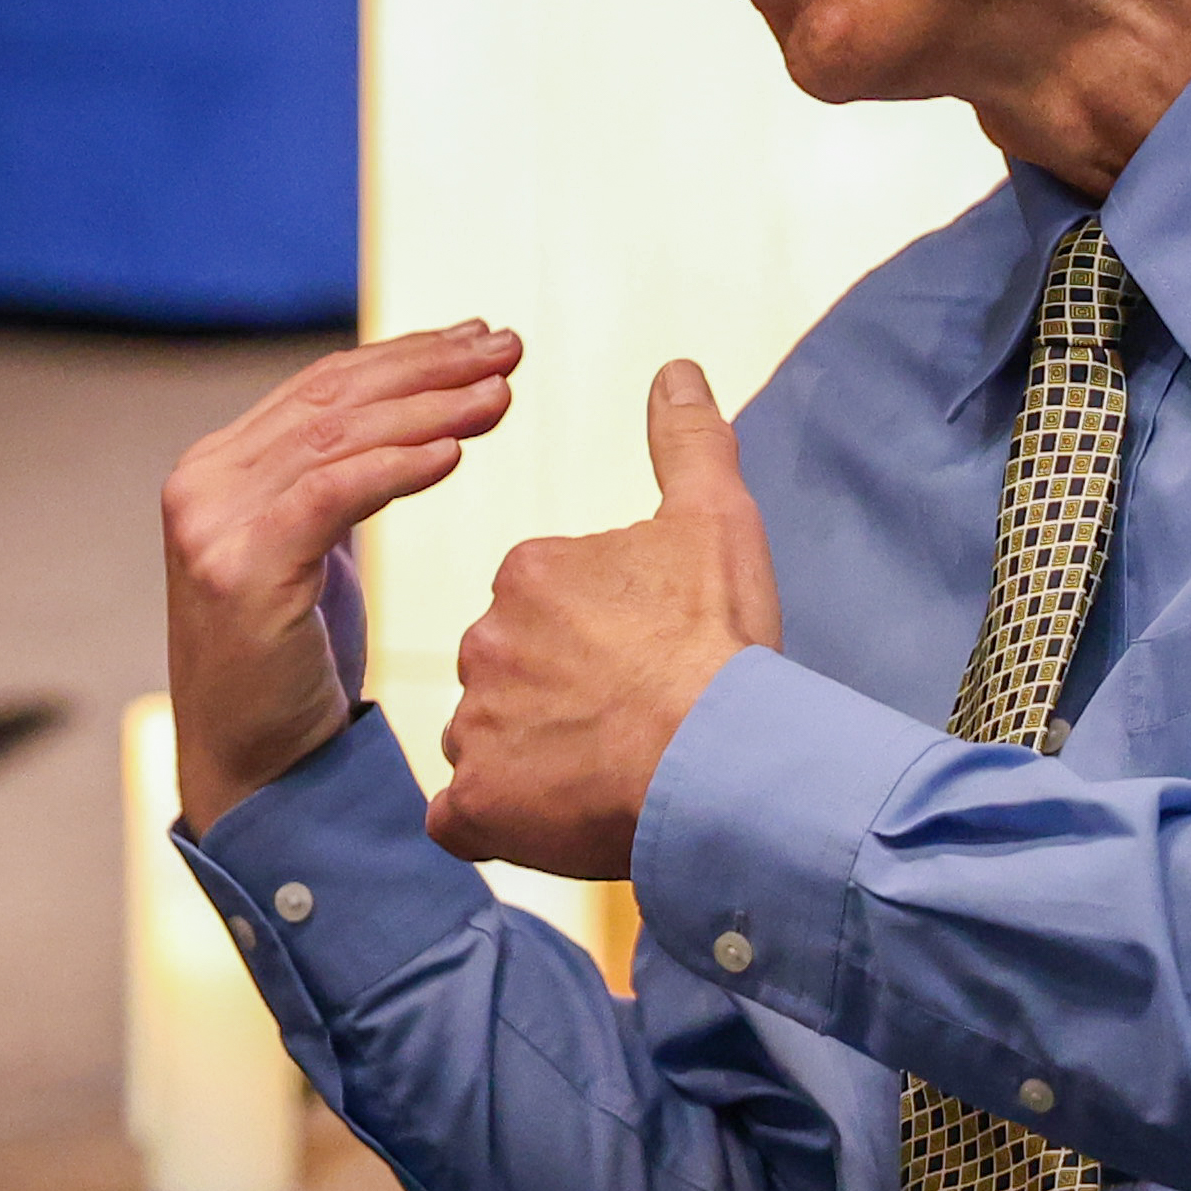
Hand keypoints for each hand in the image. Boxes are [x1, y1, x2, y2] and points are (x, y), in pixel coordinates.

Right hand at [162, 321, 522, 826]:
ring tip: (501, 393)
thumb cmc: (292, 668)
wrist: (252, 768)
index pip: (321, 386)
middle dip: (429, 367)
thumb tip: (414, 423)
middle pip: (333, 399)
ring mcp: (214, 523)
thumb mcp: (313, 555)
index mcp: (219, 467)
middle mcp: (205, 482)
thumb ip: (335, 485)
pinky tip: (454, 451)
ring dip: (430, 408)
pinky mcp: (240, 567)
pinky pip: (331, 495)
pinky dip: (397, 466)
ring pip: (337, 437)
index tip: (479, 336)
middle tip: (509, 347)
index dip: (406, 354)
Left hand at [424, 360, 779, 881]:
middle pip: (509, 673)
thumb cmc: (724, 644)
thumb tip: (676, 368)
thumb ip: (688, 441)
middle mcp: (484, 640)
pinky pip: (464, 817)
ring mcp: (475, 726)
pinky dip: (498, 822)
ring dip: (532, 760)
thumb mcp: (717, 521)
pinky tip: (554, 819)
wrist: (726, 760)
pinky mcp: (476, 806)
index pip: (541, 606)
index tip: (645, 664)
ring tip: (608, 773)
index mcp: (529, 573)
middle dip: (555, 698)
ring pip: (489, 743)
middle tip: (629, 723)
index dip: (595, 641)